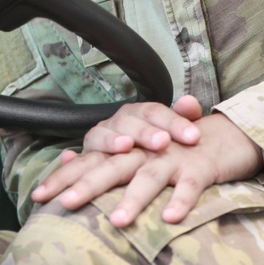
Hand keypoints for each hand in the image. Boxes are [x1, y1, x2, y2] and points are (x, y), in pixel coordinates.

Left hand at [31, 97, 262, 226]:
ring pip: (149, 176)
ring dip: (134, 198)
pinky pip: (191, 185)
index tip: (38, 197)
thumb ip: (105, 159)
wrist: (227, 136)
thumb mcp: (139, 154)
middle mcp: (146, 149)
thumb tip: (66, 159)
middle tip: (65, 205)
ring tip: (118, 221)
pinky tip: (170, 218)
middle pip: (113, 165)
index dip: (64, 177)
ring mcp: (174, 156)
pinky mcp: (202, 166)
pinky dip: (181, 200)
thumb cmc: (176, 151)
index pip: (90, 161)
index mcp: (128, 147)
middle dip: (88, 185)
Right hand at [74, 95, 203, 154]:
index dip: (174, 122)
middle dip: (146, 132)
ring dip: (112, 140)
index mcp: (139, 114)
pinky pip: (76, 159)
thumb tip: (191, 103)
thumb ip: (183, 119)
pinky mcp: (83, 157)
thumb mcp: (171, 135)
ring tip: (126, 146)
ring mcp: (98, 138)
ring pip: (102, 135)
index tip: (194, 136)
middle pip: (130, 122)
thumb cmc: (152, 149)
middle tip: (163, 142)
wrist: (123, 162)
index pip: (156, 111)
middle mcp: (117, 122)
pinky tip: (69, 158)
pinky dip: (71, 160)